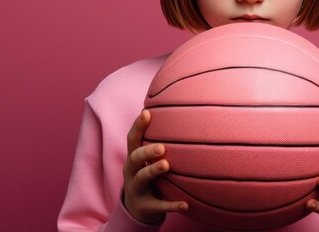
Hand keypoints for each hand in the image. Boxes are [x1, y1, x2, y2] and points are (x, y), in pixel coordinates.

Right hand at [123, 109, 188, 223]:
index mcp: (133, 157)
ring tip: (166, 165)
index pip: (132, 139)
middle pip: (134, 158)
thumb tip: (178, 111)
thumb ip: (157, 141)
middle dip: (146, 151)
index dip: (138, 126)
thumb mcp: (147, 159)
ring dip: (153, 171)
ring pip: (142, 179)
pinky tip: (186, 204)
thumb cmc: (147, 174)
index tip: (147, 113)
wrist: (137, 208)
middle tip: (161, 147)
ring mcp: (137, 190)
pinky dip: (172, 205)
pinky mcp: (146, 207)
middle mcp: (132, 172)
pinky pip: (158, 206)